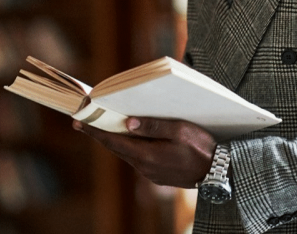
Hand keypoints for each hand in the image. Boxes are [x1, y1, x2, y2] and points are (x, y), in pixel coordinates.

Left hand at [74, 117, 216, 188]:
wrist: (219, 173)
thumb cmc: (202, 148)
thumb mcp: (180, 130)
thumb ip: (154, 126)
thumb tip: (128, 123)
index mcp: (147, 155)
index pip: (113, 141)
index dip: (94, 131)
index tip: (77, 123)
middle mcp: (144, 167)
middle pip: (116, 148)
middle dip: (101, 134)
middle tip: (85, 120)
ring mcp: (150, 173)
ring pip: (127, 153)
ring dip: (117, 140)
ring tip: (107, 124)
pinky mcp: (157, 175)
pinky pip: (138, 158)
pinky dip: (131, 146)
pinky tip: (132, 136)